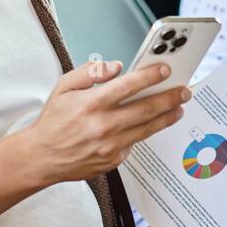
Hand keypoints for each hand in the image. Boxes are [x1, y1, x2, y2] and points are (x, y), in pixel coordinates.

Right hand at [18, 60, 189, 186]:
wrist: (41, 157)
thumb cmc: (53, 121)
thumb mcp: (64, 86)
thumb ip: (90, 72)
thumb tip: (116, 67)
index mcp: (91, 104)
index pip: (128, 86)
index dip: (150, 76)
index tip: (165, 70)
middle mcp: (103, 125)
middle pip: (146, 109)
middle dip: (169, 98)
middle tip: (184, 90)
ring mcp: (110, 145)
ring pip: (147, 128)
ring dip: (167, 116)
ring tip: (179, 107)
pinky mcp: (114, 159)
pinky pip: (135, 142)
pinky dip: (144, 131)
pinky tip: (151, 123)